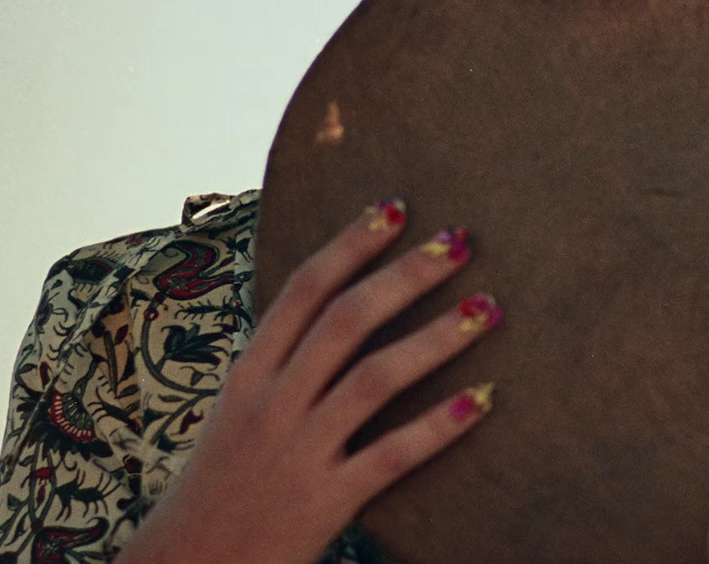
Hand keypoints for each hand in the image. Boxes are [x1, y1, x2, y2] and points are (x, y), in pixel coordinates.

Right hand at [117, 199, 500, 563]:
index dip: (351, 244)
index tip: (395, 207)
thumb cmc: (219, 487)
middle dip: (407, 274)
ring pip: (375, 377)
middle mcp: (271, 403)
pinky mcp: (324, 502)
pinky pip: (391, 455)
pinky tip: (482, 399)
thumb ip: (280, 366)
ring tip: (489, 306)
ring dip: (437, 336)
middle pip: (347, 319)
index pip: (302, 290)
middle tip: (461, 241)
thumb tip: (337, 312)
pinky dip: (439, 425)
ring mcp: (297, 452)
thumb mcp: (235, 413)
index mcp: (247, 374)